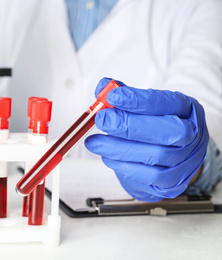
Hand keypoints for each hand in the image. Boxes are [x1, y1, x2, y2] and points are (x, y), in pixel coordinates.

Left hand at [84, 78, 208, 201]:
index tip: (112, 97)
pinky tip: (107, 157)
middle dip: (129, 125)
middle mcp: (192, 135)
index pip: (166, 102)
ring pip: (154, 156)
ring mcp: (186, 161)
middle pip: (167, 131)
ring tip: (94, 142)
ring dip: (118, 148)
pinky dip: (124, 166)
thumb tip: (103, 87)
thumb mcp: (142, 106)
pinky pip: (149, 176)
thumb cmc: (154, 126)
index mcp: (187, 109)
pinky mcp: (173, 182)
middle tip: (102, 120)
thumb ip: (123, 95)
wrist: (169, 157)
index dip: (138, 100)